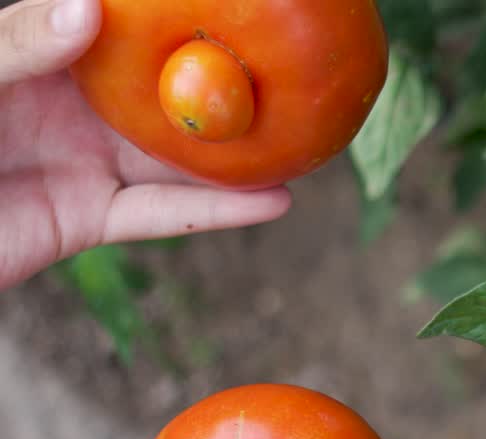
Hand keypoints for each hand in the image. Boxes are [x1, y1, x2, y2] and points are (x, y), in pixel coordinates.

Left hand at [0, 0, 291, 290]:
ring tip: (306, 140)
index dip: (168, 16)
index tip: (227, 6)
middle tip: (286, 72)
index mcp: (37, 51)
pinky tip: (273, 201)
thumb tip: (88, 10)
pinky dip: (218, 212)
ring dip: (237, 151)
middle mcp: (69, 102)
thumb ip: (16, 43)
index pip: (113, 25)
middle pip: (160, 90)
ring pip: (174, 154)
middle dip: (220, 82)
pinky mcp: (85, 219)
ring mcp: (81, 159)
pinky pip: (161, 215)